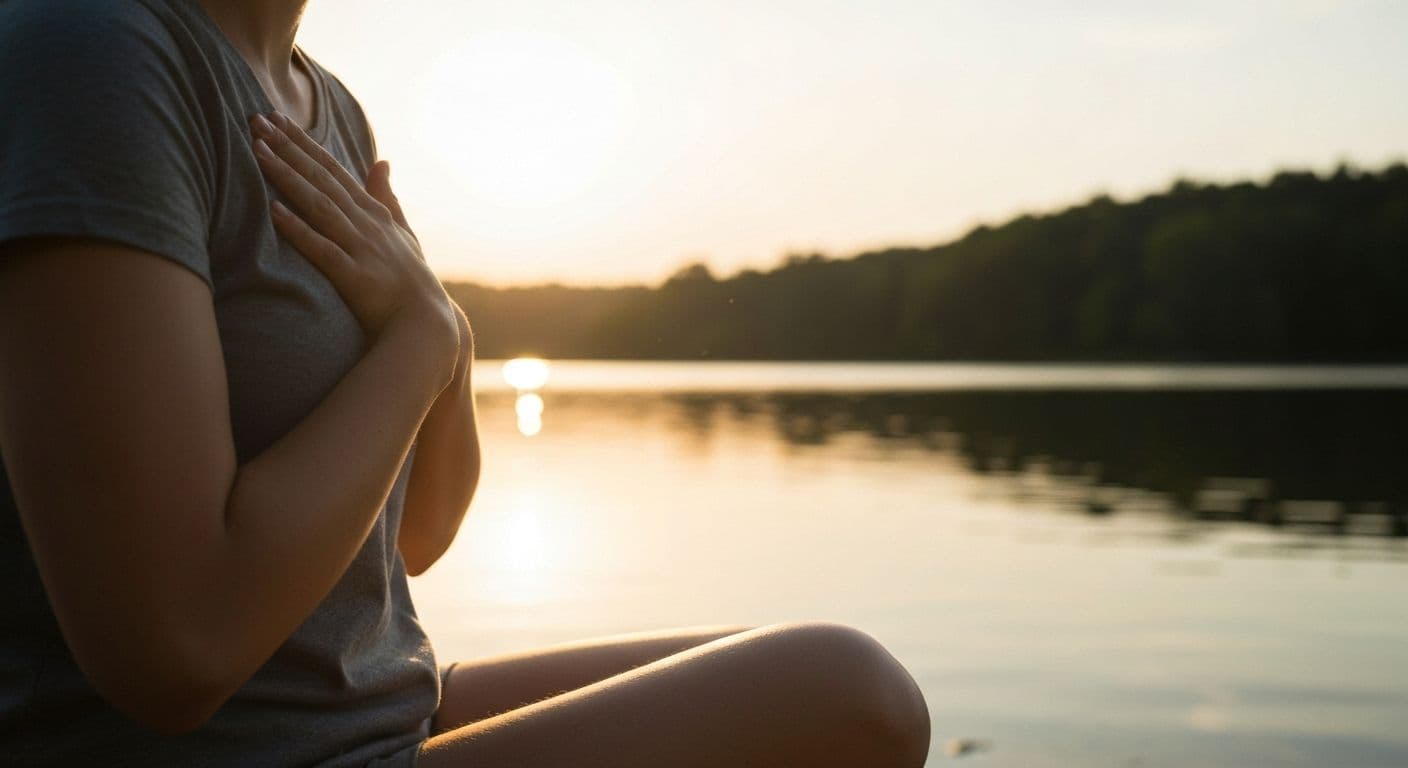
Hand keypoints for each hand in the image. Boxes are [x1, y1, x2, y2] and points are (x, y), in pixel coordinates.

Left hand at [249, 111, 454, 344]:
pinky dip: (299, 230)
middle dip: (288, 148)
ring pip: (318, 205)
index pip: (333, 169)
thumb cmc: (411, 280)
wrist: (424, 323)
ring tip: (258, 152)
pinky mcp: (353, 275)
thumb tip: (382, 161)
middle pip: (321, 179)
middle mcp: (365, 223)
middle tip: (257, 121)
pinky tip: (274, 212)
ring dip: (288, 177)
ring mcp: (360, 248)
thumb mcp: (403, 232)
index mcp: (374, 212)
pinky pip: (322, 249)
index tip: (277, 119)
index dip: (304, 143)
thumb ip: (387, 196)